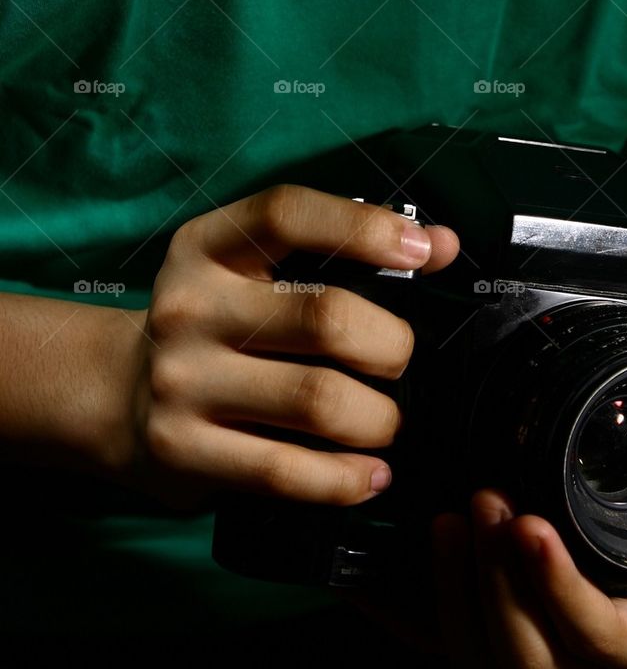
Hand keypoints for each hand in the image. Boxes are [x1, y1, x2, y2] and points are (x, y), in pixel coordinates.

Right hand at [114, 185, 457, 509]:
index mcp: (209, 245)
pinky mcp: (183, 451)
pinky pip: (287, 471)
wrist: (117, 393)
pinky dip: (346, 478)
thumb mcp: (258, 266)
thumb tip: (442, 244)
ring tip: (387, 421)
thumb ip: (342, 247)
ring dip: (379, 418)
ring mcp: (181, 380)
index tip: (424, 249)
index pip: (289, 214)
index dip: (364, 227)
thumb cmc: (217, 320)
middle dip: (391, 345)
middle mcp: (189, 306)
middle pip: (325, 317)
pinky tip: (370, 473)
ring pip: (318, 400)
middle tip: (400, 360)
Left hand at [432, 361, 626, 668]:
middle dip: (499, 579)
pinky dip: (450, 590)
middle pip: (534, 654)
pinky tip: (445, 532)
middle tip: (487, 501)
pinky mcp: (519, 649)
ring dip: (467, 583)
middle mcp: (601, 668)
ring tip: (463, 511)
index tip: (531, 527)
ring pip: (493, 654)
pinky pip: (469, 642)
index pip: (604, 639)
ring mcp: (555, 664)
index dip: (562, 591)